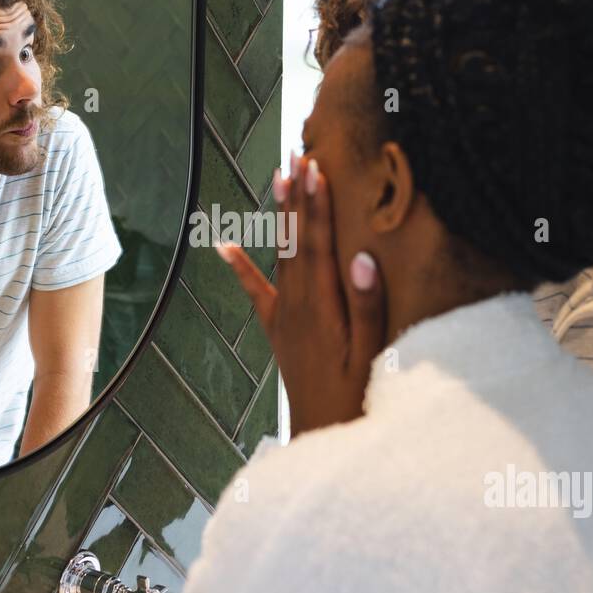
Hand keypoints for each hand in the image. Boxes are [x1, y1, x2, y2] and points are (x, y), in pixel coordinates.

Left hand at [217, 152, 385, 435]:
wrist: (322, 437)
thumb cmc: (356, 398)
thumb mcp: (369, 356)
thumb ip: (365, 308)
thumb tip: (360, 258)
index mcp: (321, 308)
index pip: (318, 244)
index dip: (317, 204)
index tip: (315, 168)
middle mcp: (297, 306)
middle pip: (295, 240)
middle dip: (296, 196)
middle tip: (296, 155)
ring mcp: (284, 316)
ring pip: (280, 255)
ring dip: (280, 216)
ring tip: (279, 178)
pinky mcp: (278, 329)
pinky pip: (257, 292)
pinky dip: (240, 267)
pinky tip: (222, 245)